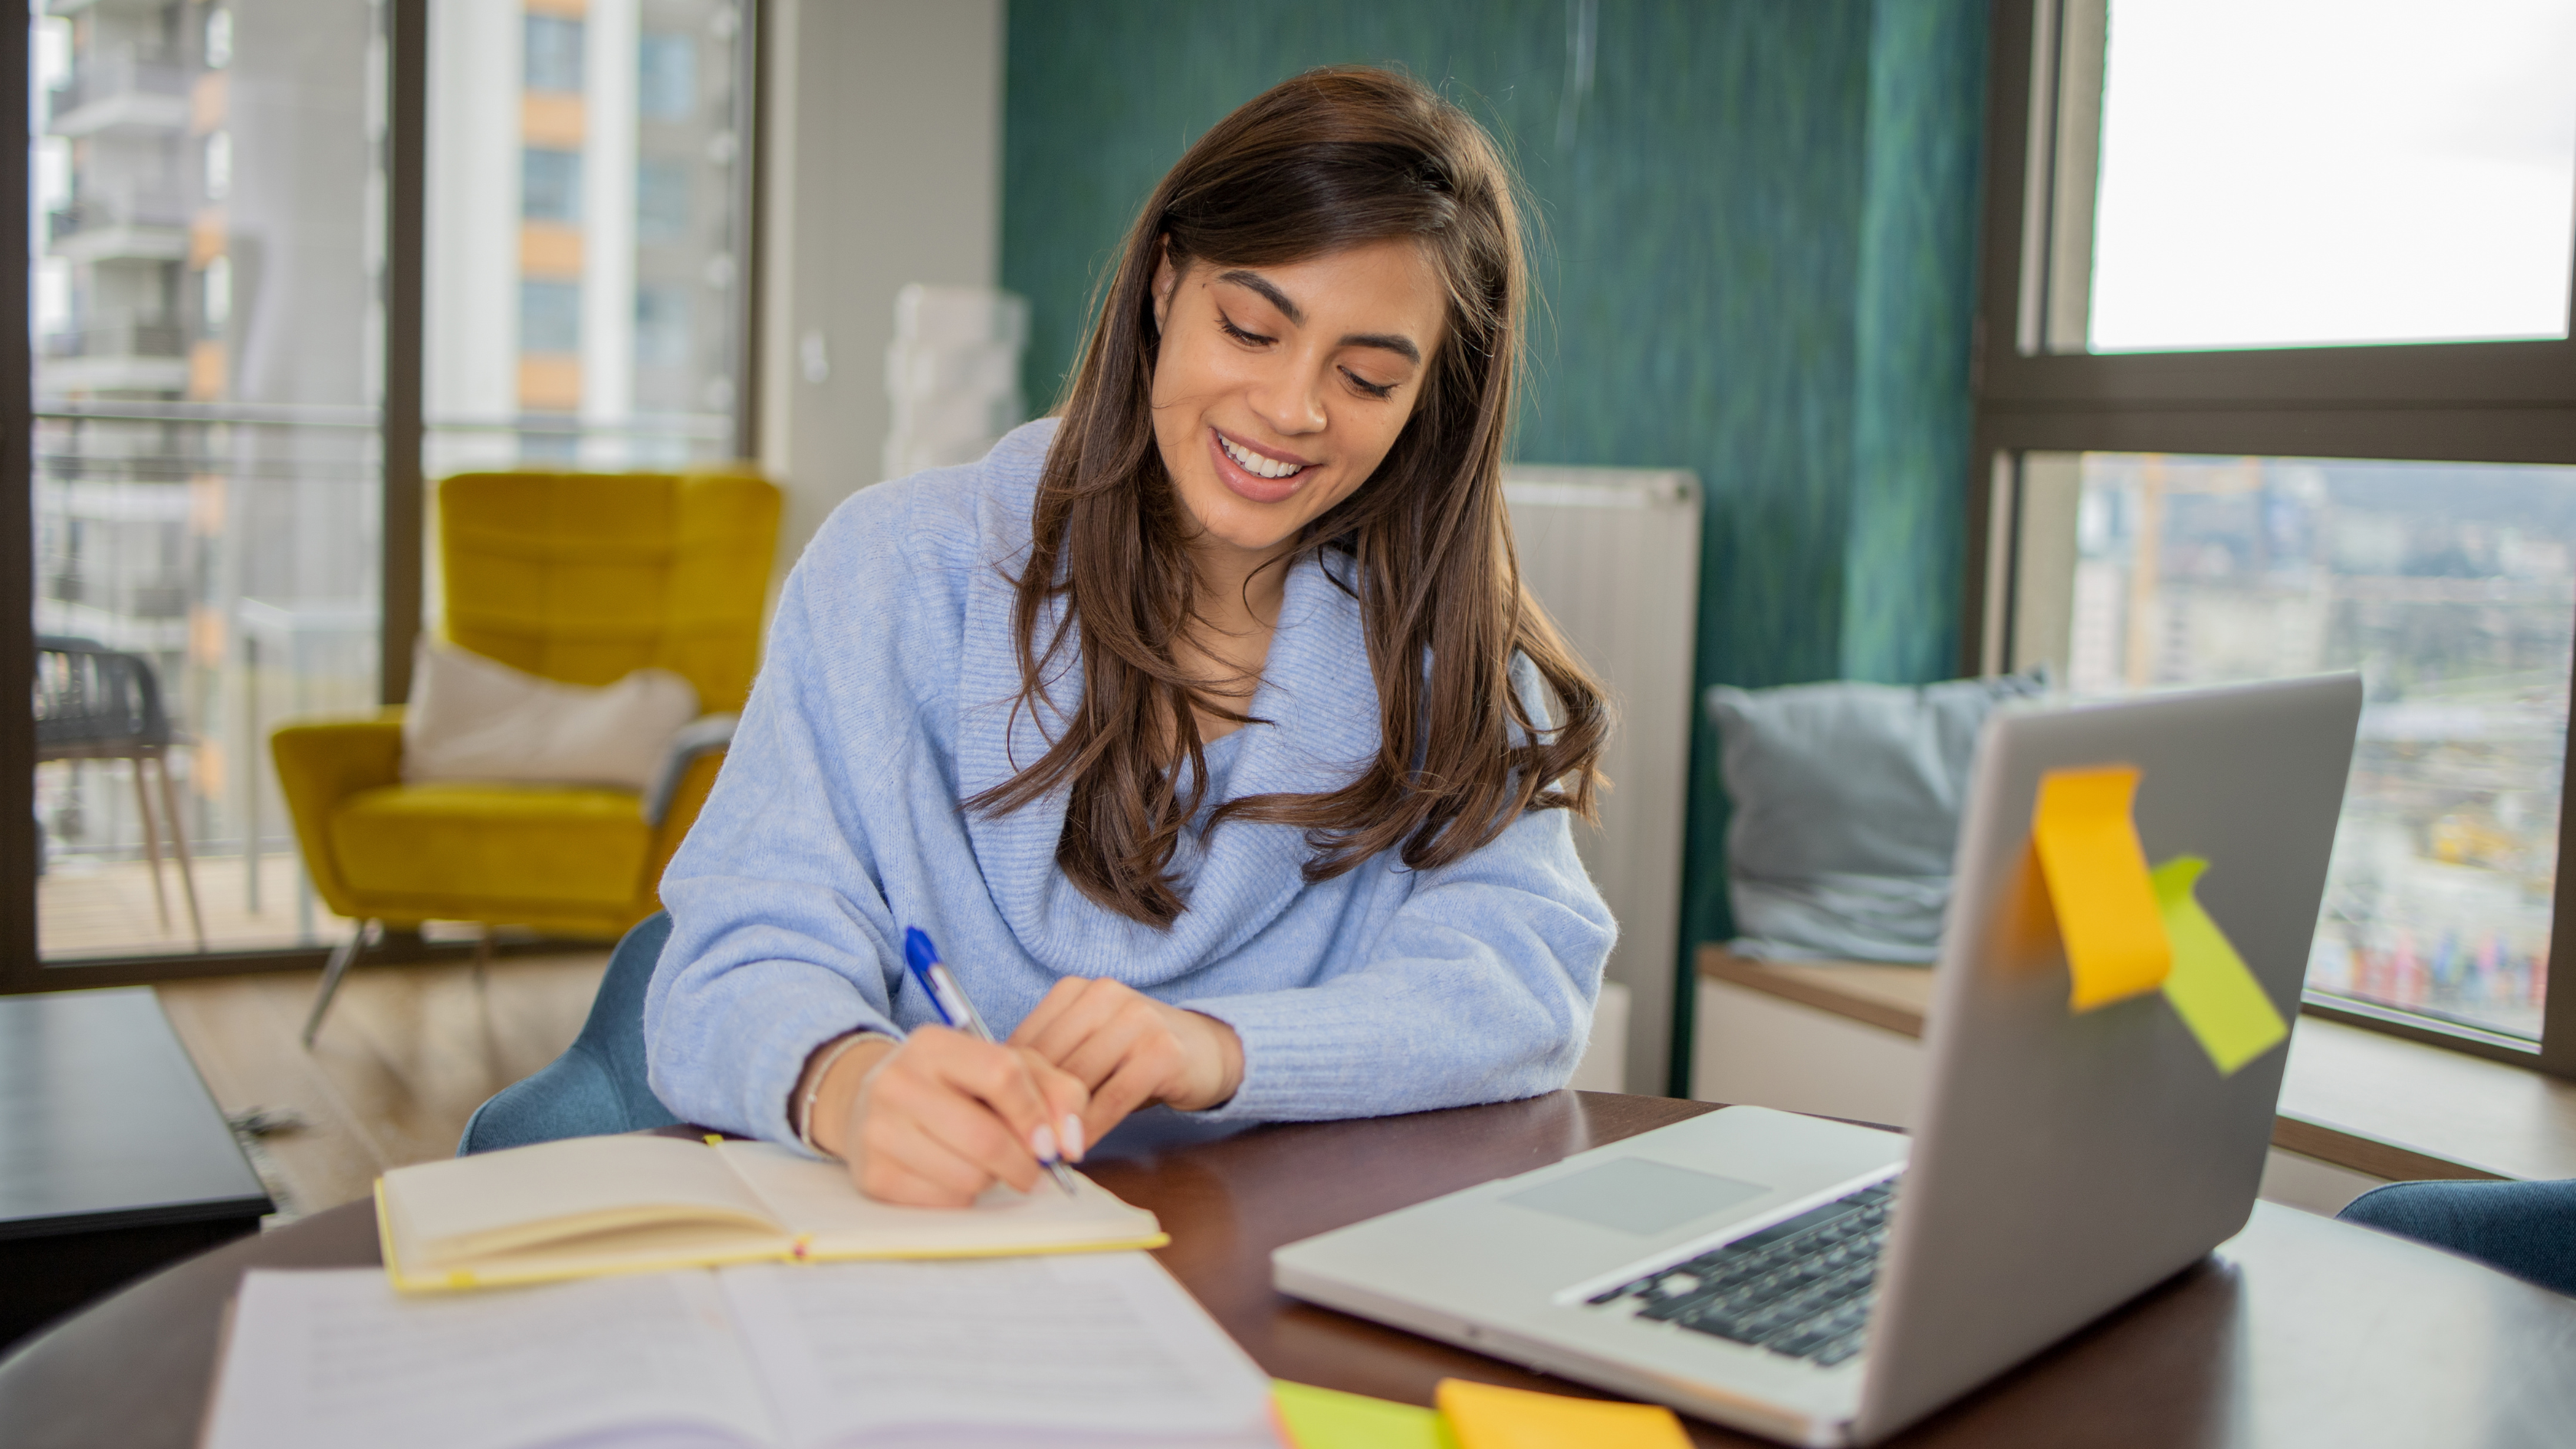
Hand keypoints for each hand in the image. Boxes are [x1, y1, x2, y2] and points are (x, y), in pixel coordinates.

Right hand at [796, 1026, 1089, 1206]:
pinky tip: (954, 1176)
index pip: (1001, 1074)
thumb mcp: (1005, 1068)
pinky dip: (963, 1198)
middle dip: (1023, 1164)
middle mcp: (897, 1081)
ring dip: (992, 1181)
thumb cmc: (954, 1088)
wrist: (869, 1106)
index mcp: (933, 1044)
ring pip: (967, 1178)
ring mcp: (878, 1130)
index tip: (1052, 1145)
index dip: (1036, 1115)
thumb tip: (1070, 1144)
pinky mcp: (872, 1176)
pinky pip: (943, 1203)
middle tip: (1032, 1170)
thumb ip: (1054, 1092)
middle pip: (986, 1139)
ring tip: (983, 1164)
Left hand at [1010, 978, 1244, 1144]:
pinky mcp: (1162, 1051)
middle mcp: (1105, 995)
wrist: (1208, 1050)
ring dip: (1057, 1124)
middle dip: (1029, 1109)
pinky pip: (1112, 1098)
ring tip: (1041, 1154)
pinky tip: (1077, 1149)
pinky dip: (1090, 1128)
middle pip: (1050, 1061)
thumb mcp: (1088, 1047)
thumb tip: (991, 1102)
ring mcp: (1137, 1019)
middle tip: (1011, 1147)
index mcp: (1075, 990)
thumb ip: (1050, 1063)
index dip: (1007, 1088)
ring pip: (1078, 1081)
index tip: (992, 1123)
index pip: (1027, 1041)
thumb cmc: (1135, 1056)